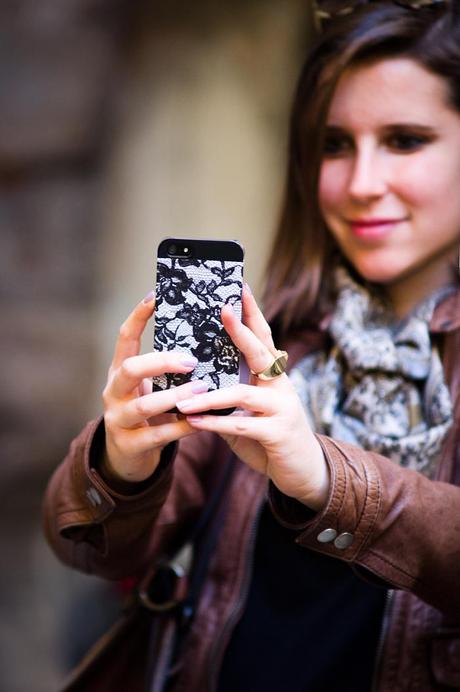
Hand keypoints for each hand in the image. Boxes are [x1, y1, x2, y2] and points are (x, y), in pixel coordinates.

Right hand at [101, 292, 206, 483]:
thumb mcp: (149, 387)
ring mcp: (118, 419)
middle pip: (130, 369)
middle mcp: (114, 392)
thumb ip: (167, 368)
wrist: (126, 457)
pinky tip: (201, 421)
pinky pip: (158, 436)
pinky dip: (181, 427)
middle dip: (160, 362)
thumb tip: (204, 335)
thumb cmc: (147, 413)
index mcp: (119, 372)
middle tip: (191, 360)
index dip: (138, 316)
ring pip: (144, 405)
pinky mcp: (129, 445)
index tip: (156, 296)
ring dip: (175, 396)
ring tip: (201, 390)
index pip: (125, 338)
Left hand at [176, 286, 329, 511]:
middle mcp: (280, 387)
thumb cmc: (270, 435)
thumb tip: (196, 375)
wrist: (303, 470)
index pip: (263, 338)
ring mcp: (282, 409)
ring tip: (182, 399)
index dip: (252, 313)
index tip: (239, 288)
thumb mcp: (251, 409)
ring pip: (242, 394)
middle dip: (241, 331)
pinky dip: (214, 424)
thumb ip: (232, 391)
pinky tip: (193, 422)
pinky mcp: (277, 434)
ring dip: (209, 397)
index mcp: (273, 376)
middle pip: (261, 352)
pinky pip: (240, 427)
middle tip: (223, 310)